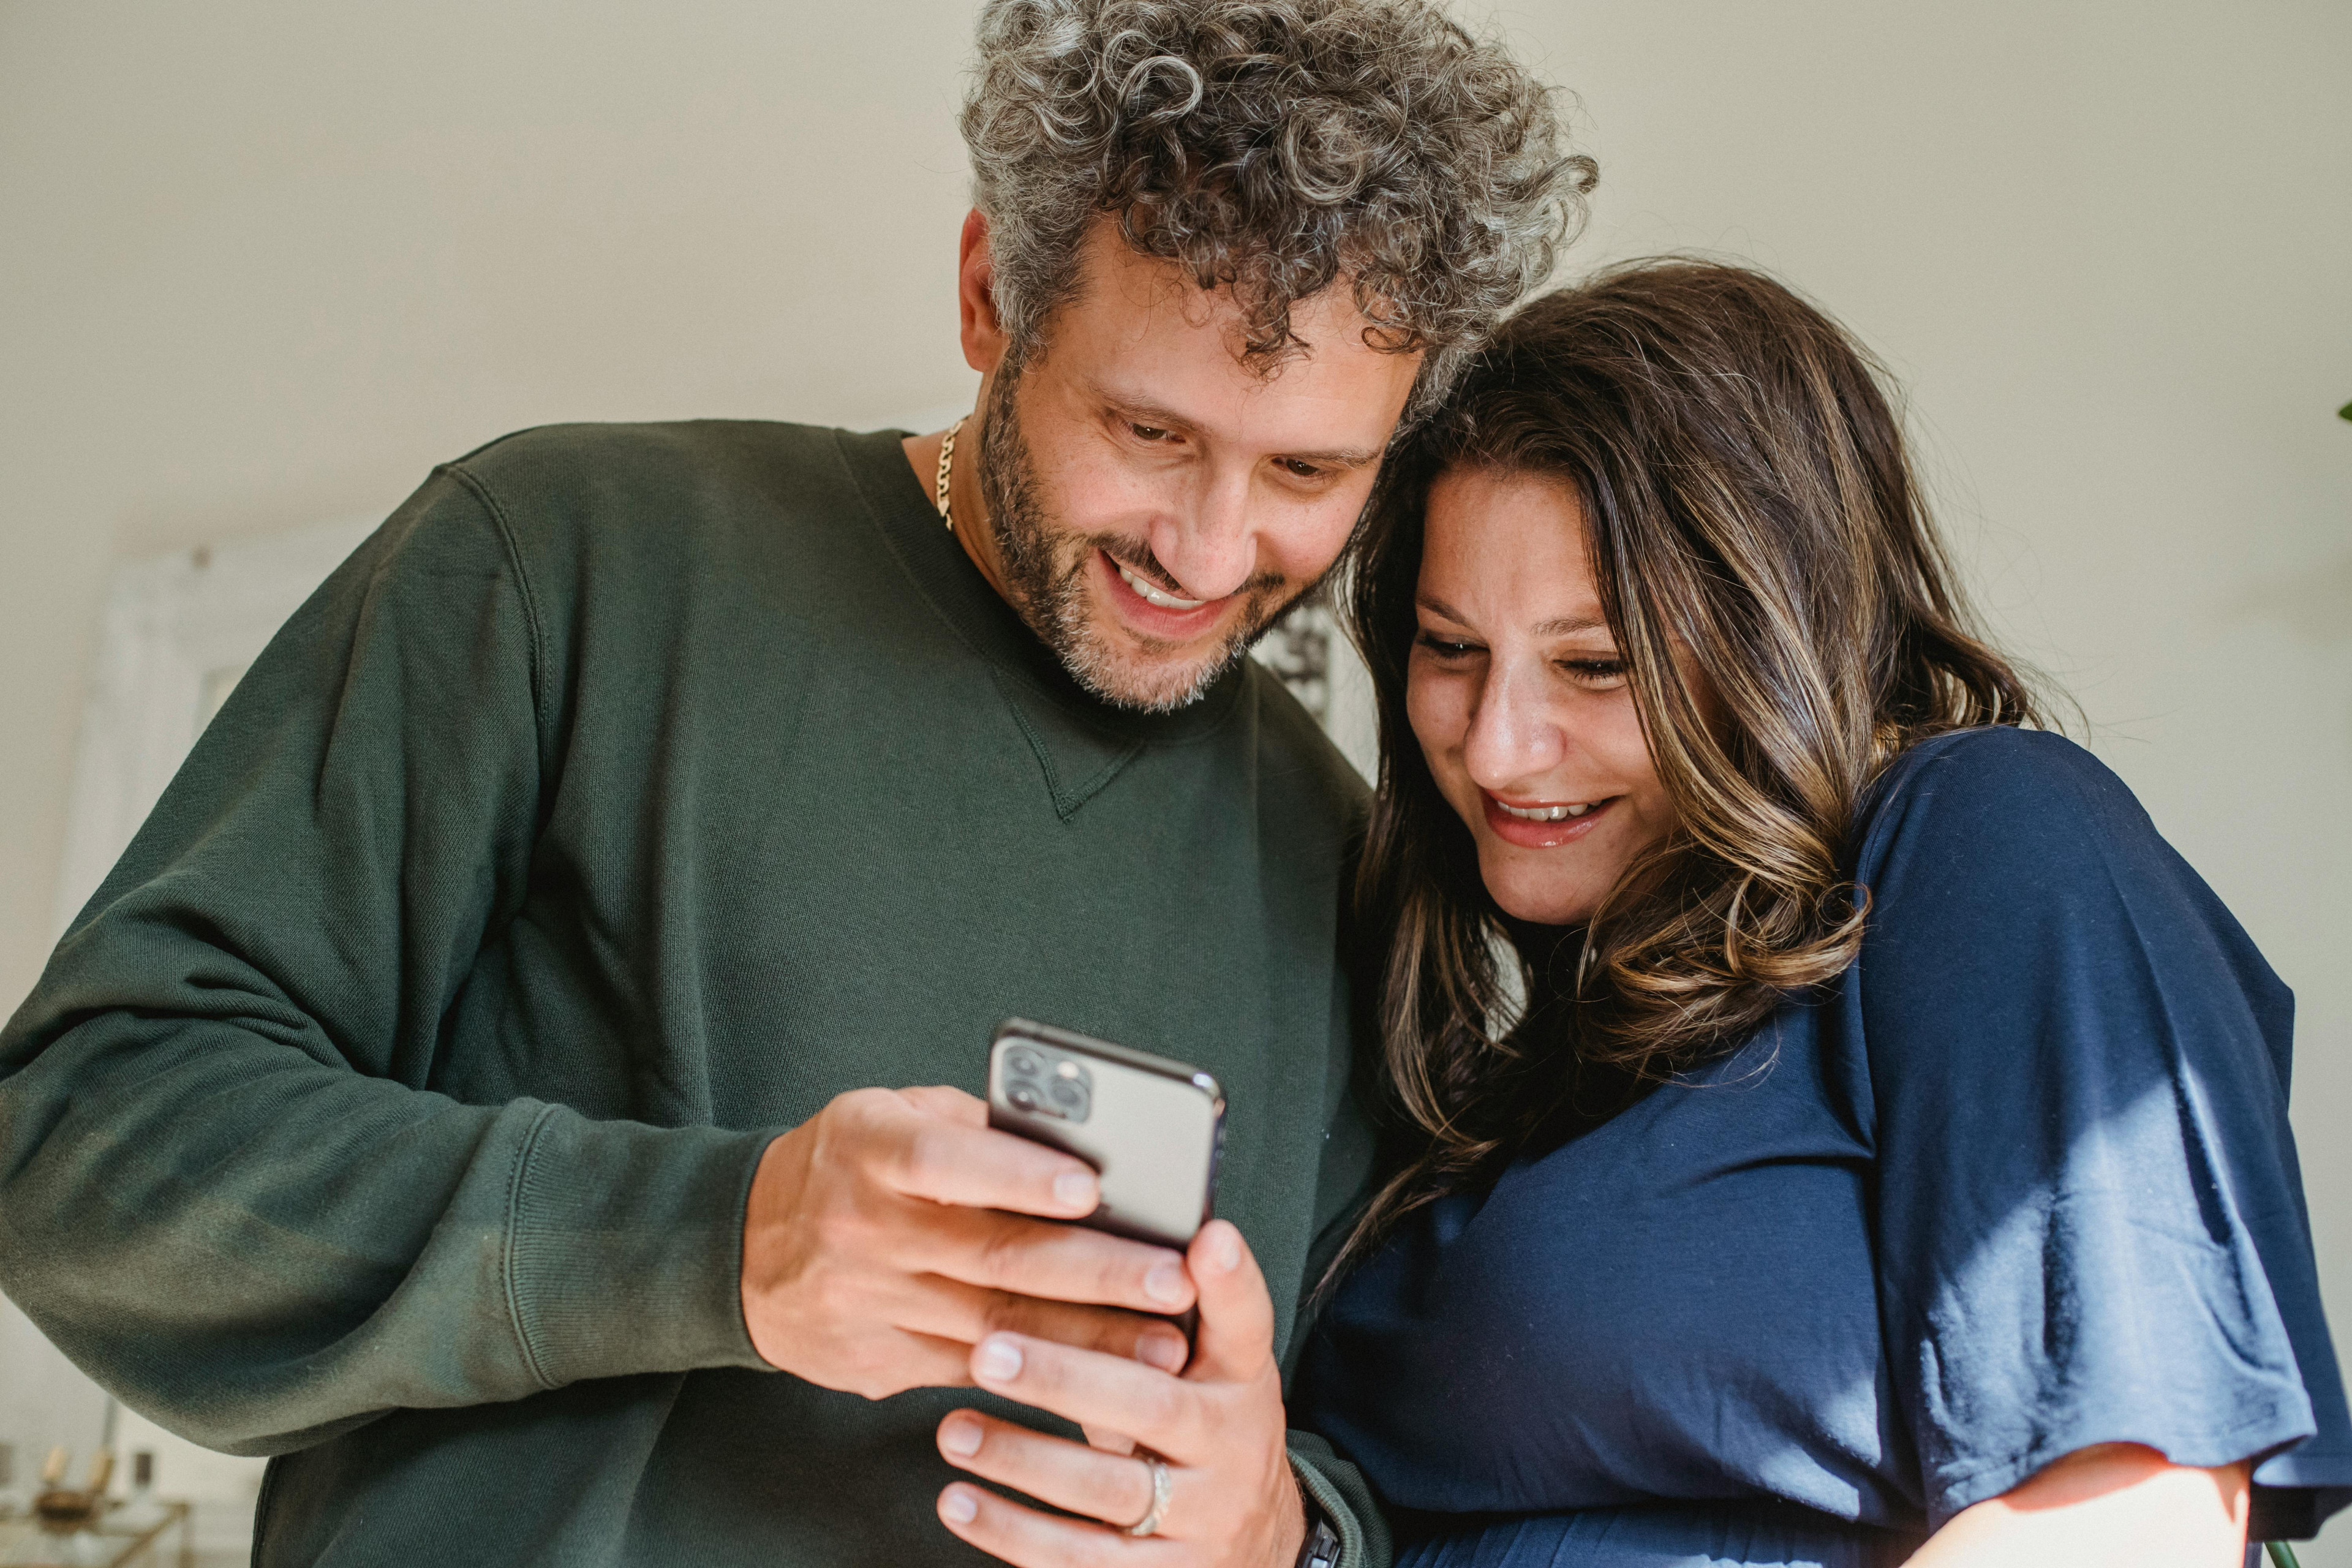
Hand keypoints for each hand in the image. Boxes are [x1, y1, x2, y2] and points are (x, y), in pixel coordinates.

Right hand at [739, 1086, 1196, 1397]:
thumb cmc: (846, 1164)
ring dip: (1086, 1336)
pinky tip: (1105, 1376)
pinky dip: (1043, 1373)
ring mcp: (869, 1303)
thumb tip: (1080, 1137)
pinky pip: (973, 1370)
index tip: (1093, 1186)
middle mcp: (863, 1228)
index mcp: (867, 1149)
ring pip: (993, 1325)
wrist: (742, 1249)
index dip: (1018, 1174)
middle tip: (1170, 1278)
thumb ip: (974, 1124)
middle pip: (990, 1253)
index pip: (945, 1160)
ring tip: (1164, 1339)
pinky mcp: (877, 1362)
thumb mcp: (889, 1113)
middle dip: (1092, 1270)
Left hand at [933, 1219, 1307, 1567]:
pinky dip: (1012, 1533)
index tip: (1207, 1237)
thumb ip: (1199, 1301)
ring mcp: (1199, 1525)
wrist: (1255, 1544)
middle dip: (1066, 1378)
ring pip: (1107, 1493)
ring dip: (1023, 1460)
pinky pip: (1078, 1562)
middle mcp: (1231, 1452)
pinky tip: (959, 1502)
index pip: (1244, 1324)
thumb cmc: (1211, 1423)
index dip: (1228, 1283)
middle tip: (989, 1350)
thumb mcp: (1221, 1364)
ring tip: (953, 1428)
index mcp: (1243, 1382)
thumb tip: (1191, 1229)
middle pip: (1152, 1409)